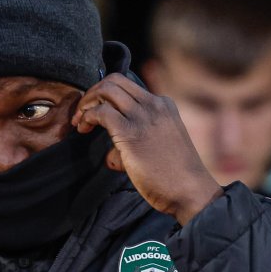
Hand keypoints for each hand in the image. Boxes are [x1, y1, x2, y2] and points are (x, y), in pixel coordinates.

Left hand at [71, 74, 222, 224]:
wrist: (190, 191)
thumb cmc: (175, 176)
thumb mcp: (161, 145)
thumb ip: (138, 140)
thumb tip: (113, 154)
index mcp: (163, 105)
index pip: (127, 86)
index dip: (105, 95)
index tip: (94, 112)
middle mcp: (154, 104)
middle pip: (114, 80)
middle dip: (92, 93)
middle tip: (82, 113)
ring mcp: (143, 116)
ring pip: (106, 90)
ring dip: (86, 103)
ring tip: (80, 122)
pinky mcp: (131, 132)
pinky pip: (101, 112)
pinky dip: (87, 117)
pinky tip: (84, 129)